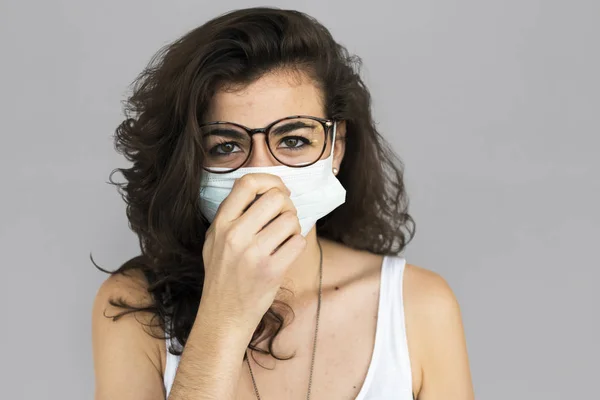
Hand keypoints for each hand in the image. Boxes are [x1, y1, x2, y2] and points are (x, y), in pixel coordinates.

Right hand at [200, 173, 305, 331]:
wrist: (224, 315)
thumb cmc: (222, 275)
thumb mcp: (214, 240)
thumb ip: (233, 214)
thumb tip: (264, 189)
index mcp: (221, 224)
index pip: (247, 183)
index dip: (269, 180)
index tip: (278, 191)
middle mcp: (235, 235)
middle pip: (276, 197)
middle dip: (287, 205)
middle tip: (284, 218)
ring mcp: (254, 253)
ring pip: (291, 219)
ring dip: (293, 227)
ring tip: (284, 239)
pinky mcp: (272, 270)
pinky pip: (299, 241)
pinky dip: (297, 245)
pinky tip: (286, 253)